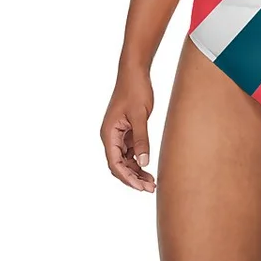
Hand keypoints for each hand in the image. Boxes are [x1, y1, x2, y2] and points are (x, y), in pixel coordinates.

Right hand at [101, 69, 155, 192]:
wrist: (134, 72)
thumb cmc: (135, 90)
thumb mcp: (140, 116)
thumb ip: (142, 139)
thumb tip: (143, 163)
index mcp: (109, 134)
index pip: (115, 163)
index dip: (127, 178)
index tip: (141, 187)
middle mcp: (110, 136)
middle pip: (119, 165)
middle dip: (133, 178)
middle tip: (150, 188)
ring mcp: (118, 135)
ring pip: (125, 161)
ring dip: (136, 172)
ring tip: (152, 183)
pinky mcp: (126, 131)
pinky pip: (130, 152)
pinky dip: (138, 162)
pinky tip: (149, 169)